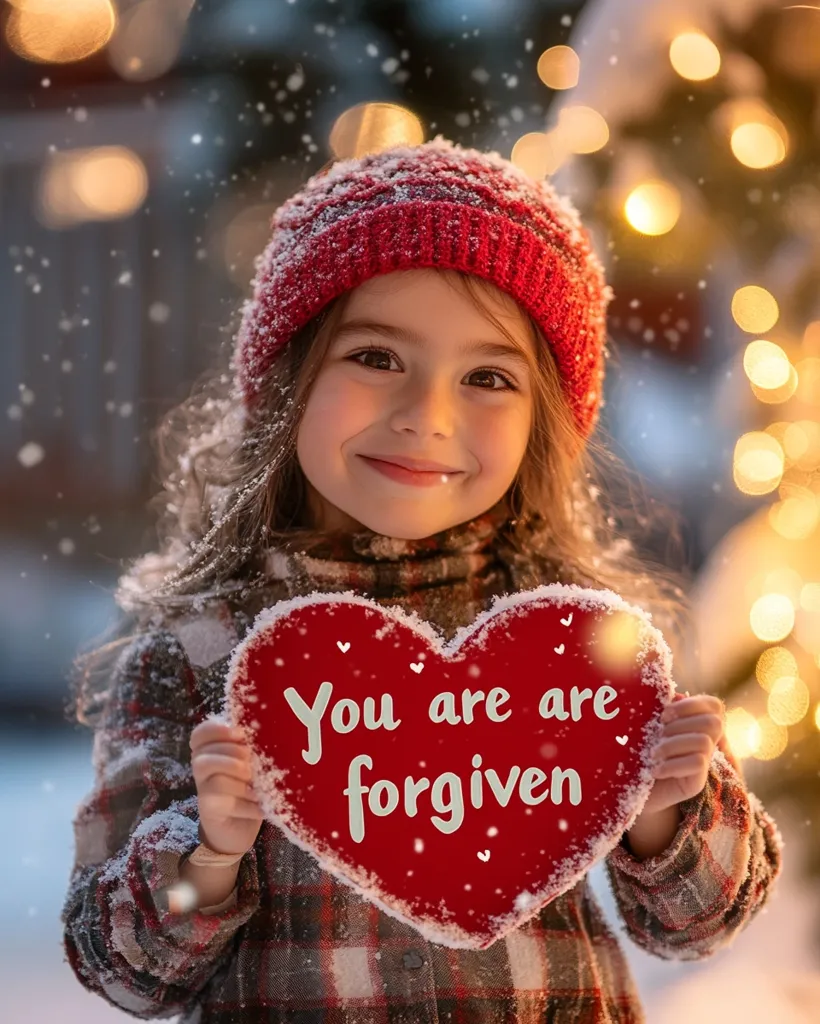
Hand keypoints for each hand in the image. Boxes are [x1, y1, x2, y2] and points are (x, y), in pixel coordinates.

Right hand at [190, 719, 263, 855]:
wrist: (237, 827)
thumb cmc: (246, 786)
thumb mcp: (248, 762)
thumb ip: (249, 747)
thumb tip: (265, 732)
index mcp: (208, 751)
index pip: (200, 734)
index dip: (216, 730)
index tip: (241, 733)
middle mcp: (201, 770)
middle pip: (205, 757)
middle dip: (234, 756)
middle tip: (253, 762)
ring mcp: (203, 793)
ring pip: (218, 782)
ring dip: (243, 782)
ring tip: (258, 786)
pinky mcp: (211, 813)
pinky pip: (230, 805)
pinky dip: (250, 805)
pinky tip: (262, 806)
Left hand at [640, 694, 725, 817]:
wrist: (632, 786)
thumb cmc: (638, 751)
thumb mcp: (648, 725)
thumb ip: (662, 709)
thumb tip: (674, 695)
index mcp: (696, 723)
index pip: (714, 705)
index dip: (692, 704)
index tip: (664, 714)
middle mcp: (706, 742)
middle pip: (713, 722)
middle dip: (682, 724)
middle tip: (658, 732)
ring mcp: (704, 763)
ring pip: (704, 742)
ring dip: (673, 744)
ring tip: (652, 754)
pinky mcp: (698, 782)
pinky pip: (698, 763)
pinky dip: (673, 764)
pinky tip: (655, 770)